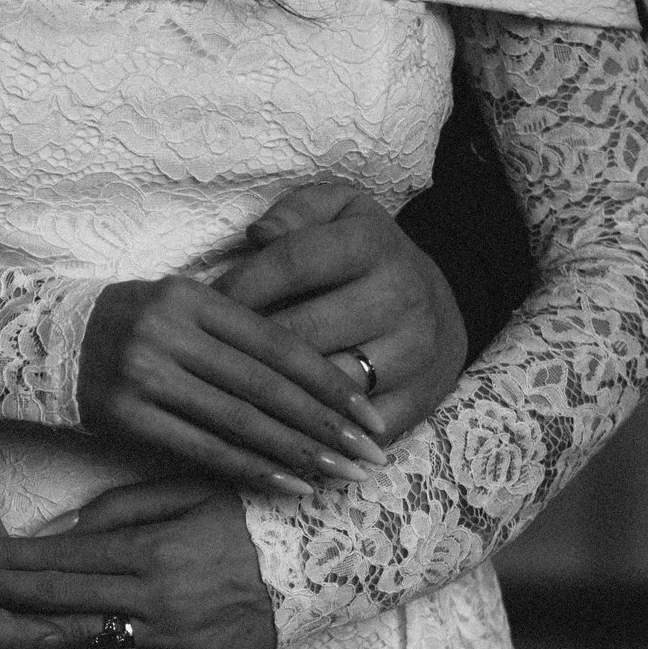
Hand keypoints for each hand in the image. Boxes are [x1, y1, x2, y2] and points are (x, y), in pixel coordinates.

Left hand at [0, 479, 276, 648]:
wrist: (334, 556)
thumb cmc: (257, 512)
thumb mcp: (191, 491)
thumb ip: (122, 508)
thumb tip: (57, 530)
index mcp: (152, 548)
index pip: (59, 556)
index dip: (3, 557)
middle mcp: (155, 597)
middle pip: (58, 599)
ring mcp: (174, 638)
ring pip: (85, 646)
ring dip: (26, 648)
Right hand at [78, 276, 389, 496]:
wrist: (49, 343)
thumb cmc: (138, 327)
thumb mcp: (187, 308)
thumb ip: (242, 333)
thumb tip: (323, 377)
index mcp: (194, 297)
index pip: (278, 343)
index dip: (330, 381)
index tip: (371, 413)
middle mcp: (169, 332)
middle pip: (266, 386)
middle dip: (326, 425)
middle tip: (372, 455)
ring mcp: (144, 374)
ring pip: (239, 421)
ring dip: (298, 453)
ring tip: (342, 474)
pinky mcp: (125, 416)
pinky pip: (203, 449)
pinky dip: (252, 469)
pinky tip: (292, 485)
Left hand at [213, 182, 467, 443]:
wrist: (445, 307)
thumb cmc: (366, 259)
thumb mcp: (339, 213)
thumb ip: (296, 212)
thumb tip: (257, 235)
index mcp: (372, 244)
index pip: (292, 264)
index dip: (240, 285)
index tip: (203, 306)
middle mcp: (401, 296)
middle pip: (303, 332)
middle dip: (245, 348)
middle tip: (206, 360)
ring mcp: (414, 353)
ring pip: (327, 385)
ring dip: (275, 397)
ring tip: (232, 397)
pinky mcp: (419, 399)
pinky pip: (355, 428)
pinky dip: (315, 436)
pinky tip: (273, 436)